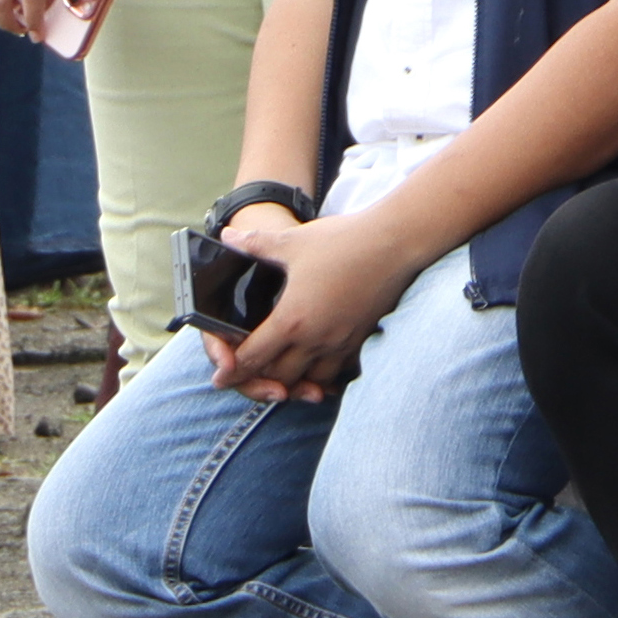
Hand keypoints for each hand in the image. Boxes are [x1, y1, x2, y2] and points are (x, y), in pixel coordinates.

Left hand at [208, 210, 426, 403]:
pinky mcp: (362, 338)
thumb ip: (255, 245)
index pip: (252, 358)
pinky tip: (320, 370)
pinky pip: (339, 371)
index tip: (220, 379)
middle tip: (249, 377)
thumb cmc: (344, 241)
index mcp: (291, 319)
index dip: (231, 372)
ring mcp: (342, 341)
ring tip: (283, 376)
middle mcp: (316, 338)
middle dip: (260, 380)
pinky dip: (325, 376)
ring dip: (294, 381)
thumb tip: (227, 236)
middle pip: (279, 378)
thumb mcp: (292, 242)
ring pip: (311, 380)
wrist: (397, 242)